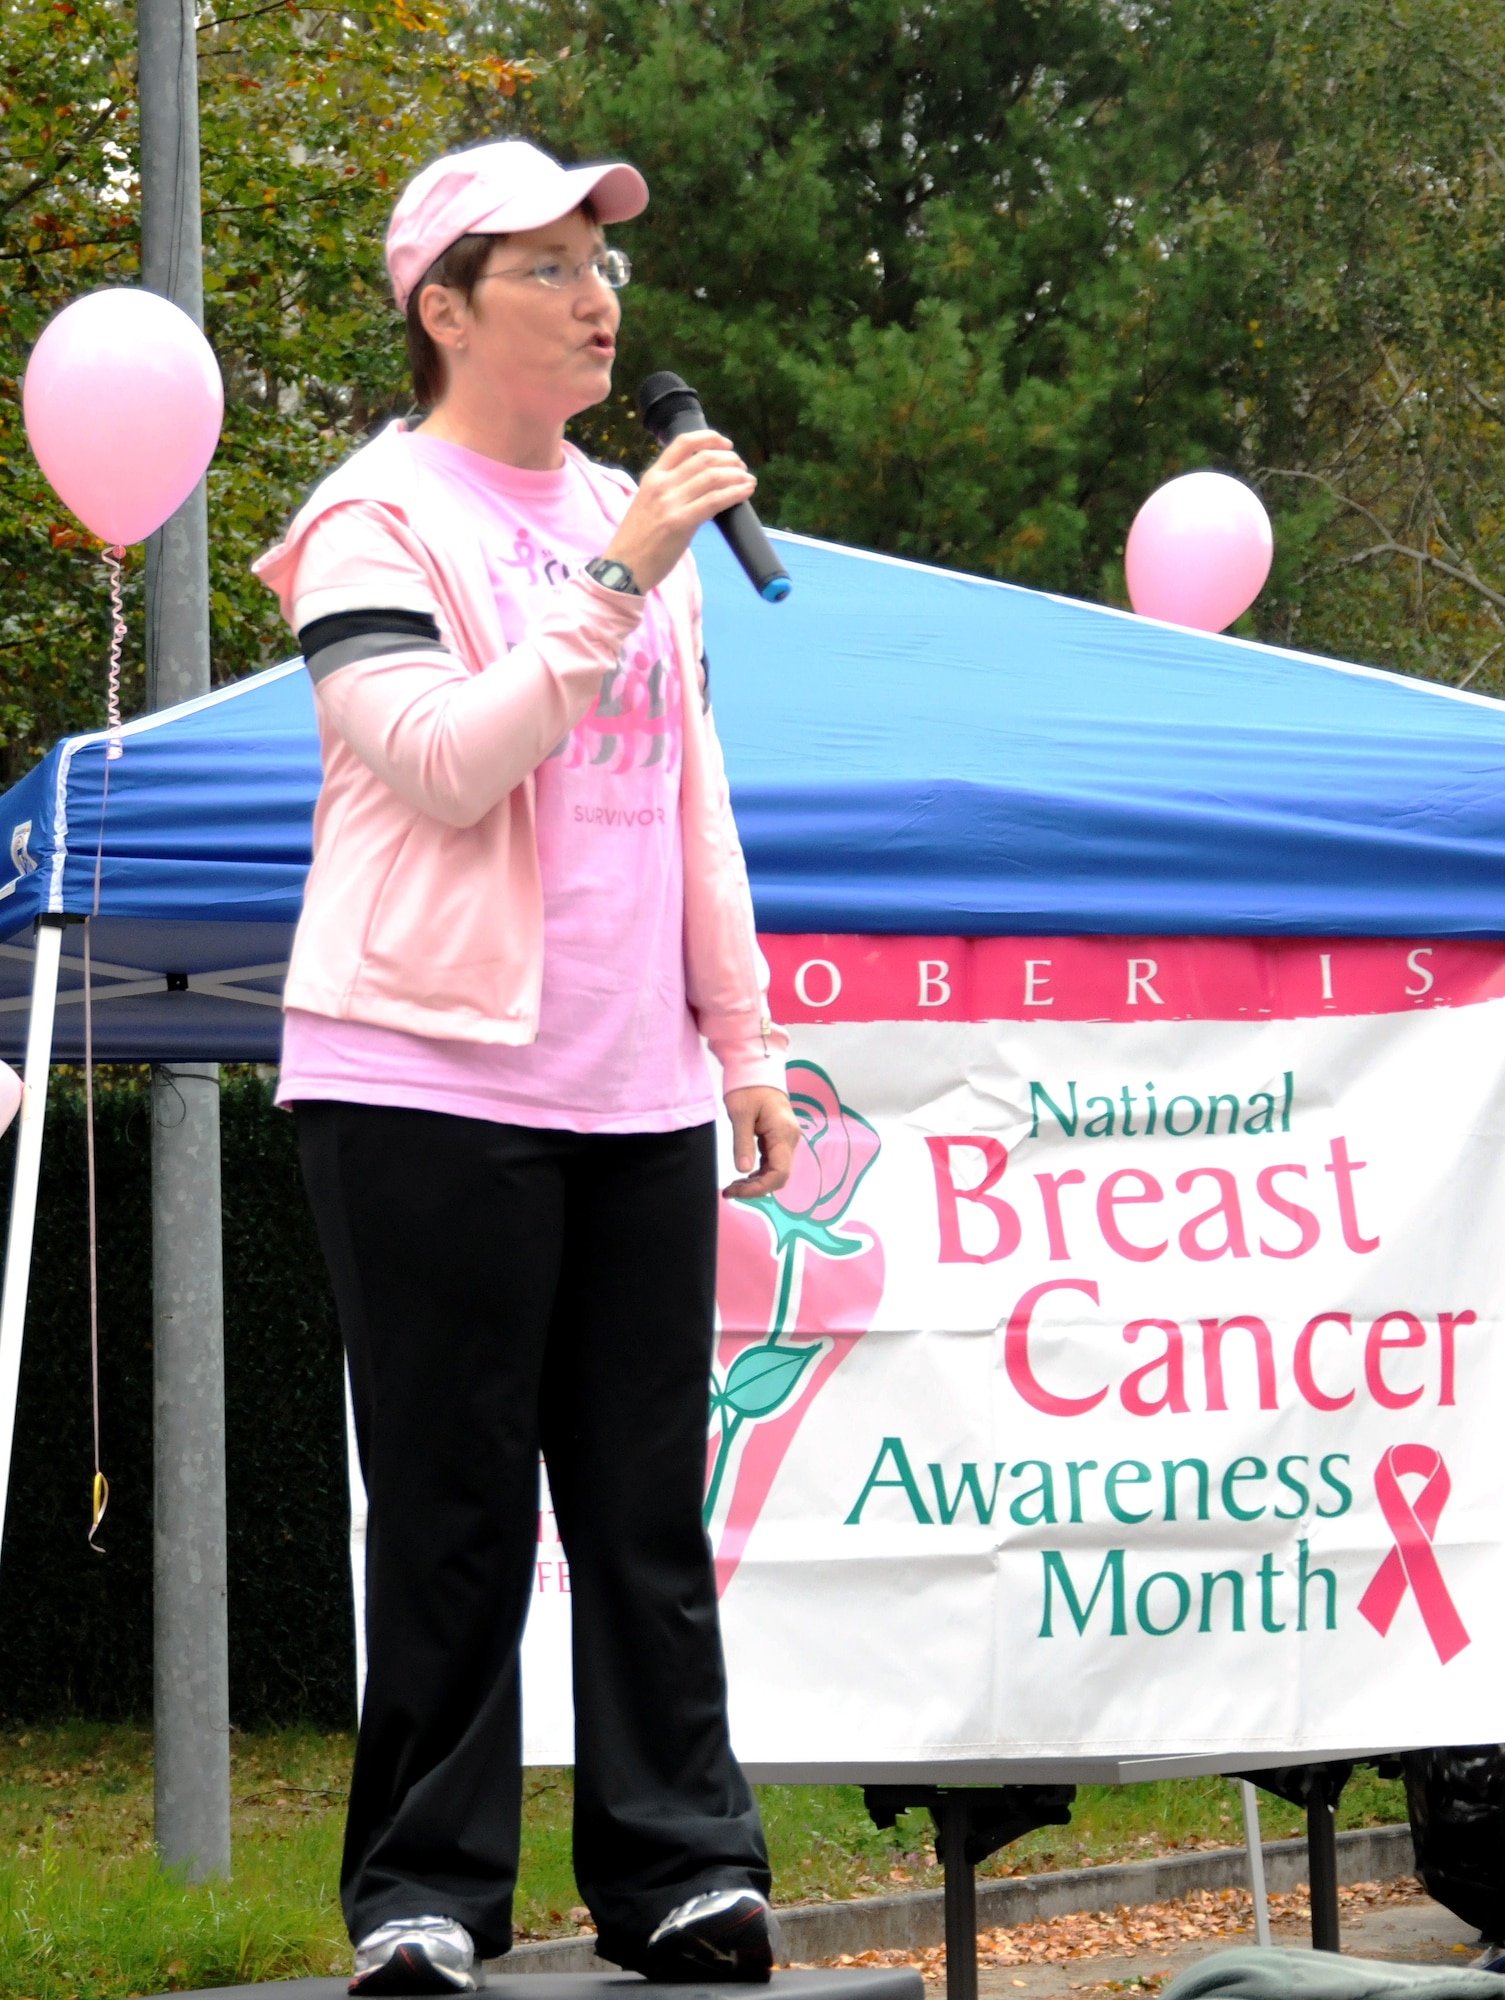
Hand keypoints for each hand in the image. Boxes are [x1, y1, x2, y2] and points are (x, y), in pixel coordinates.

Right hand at [603, 429, 756, 593]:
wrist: (623, 568)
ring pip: (713, 477)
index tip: (726, 445)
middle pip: (704, 458)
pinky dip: (735, 493)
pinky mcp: (680, 522)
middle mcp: (661, 484)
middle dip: (730, 459)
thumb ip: (670, 491)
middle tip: (742, 468)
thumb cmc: (637, 541)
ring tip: (748, 480)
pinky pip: (715, 500)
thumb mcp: (648, 504)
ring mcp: (670, 502)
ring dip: (737, 475)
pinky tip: (746, 491)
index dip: (709, 438)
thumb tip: (701, 487)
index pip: (683, 443)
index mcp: (653, 476)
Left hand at [722, 1086, 799, 1201]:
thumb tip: (743, 1170)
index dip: (760, 1188)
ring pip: (776, 1172)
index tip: (736, 1191)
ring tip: (733, 1186)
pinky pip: (772, 1163)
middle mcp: (789, 1139)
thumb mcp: (740, 1113)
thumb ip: (742, 1142)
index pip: (779, 1173)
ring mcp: (785, 1140)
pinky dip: (758, 1173)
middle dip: (756, 1188)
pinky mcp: (779, 1139)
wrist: (757, 1069)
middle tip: (730, 1191)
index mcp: (782, 1133)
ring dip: (756, 1183)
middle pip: (779, 1176)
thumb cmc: (748, 1087)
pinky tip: (743, 1176)